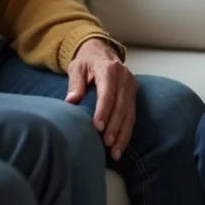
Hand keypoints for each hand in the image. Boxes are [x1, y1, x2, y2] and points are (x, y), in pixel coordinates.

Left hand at [66, 38, 136, 160]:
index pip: (108, 93)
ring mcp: (131, 87)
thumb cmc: (87, 62)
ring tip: (115, 153)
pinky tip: (120, 147)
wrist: (101, 52)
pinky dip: (126, 133)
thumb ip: (75, 83)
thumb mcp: (77, 67)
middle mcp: (124, 78)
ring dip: (123, 135)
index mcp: (109, 69)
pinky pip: (132, 117)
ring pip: (129, 114)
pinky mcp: (133, 96)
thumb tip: (70, 101)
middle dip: (114, 127)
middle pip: (121, 106)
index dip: (104, 110)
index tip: (97, 127)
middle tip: (106, 143)